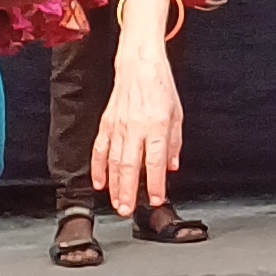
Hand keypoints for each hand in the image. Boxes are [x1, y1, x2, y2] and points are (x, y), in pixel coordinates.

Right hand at [90, 26, 184, 214]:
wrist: (139, 65)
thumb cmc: (160, 88)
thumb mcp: (177, 115)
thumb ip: (174, 144)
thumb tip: (171, 166)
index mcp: (156, 126)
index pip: (155, 162)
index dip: (155, 184)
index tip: (156, 199)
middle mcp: (135, 128)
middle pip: (129, 166)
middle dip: (128, 191)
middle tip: (127, 210)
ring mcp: (118, 126)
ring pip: (113, 162)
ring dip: (114, 185)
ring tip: (117, 203)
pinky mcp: (106, 124)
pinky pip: (99, 150)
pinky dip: (98, 168)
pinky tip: (99, 182)